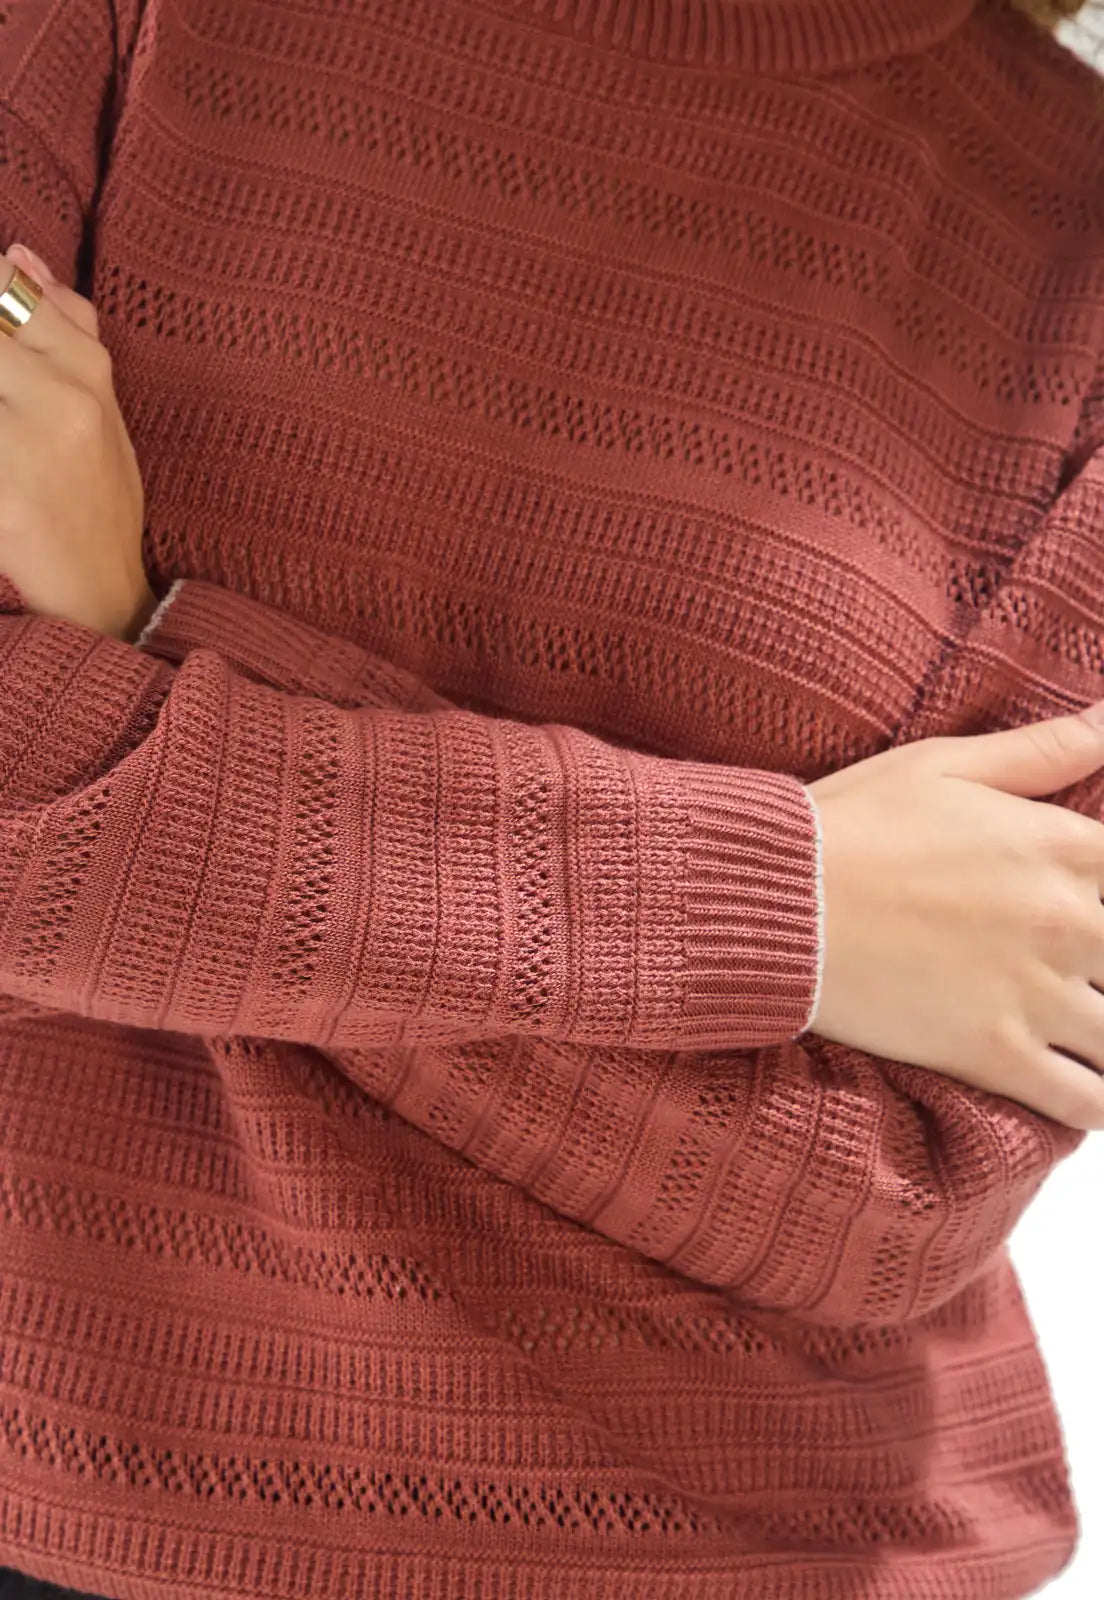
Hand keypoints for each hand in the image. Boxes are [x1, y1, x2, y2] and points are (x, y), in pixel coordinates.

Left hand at [0, 242, 154, 640]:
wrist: (103, 601)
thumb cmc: (97, 505)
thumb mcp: (102, 412)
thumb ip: (68, 332)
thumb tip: (19, 255)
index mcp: (88, 376)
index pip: (9, 291)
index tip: (3, 356)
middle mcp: (62, 402)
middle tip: (7, 408)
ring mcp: (26, 449)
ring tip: (8, 437)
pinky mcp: (1, 496)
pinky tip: (1, 473)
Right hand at [806, 705, 1103, 1130]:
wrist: (776, 901)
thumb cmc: (853, 824)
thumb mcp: (946, 766)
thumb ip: (1043, 750)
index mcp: (1065, 846)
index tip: (1092, 913)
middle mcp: (1068, 922)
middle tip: (1079, 973)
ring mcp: (1036, 994)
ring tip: (1082, 1030)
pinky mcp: (995, 1055)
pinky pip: (1084, 1101)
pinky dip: (1095, 1105)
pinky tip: (1082, 1092)